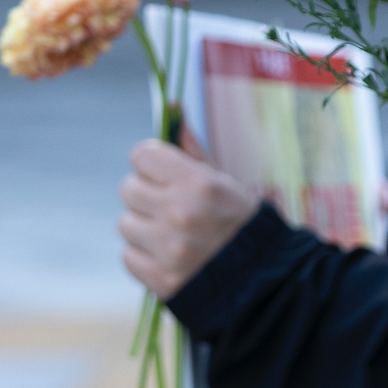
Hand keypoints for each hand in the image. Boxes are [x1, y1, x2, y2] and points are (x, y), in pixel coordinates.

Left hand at [118, 136, 260, 298]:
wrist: (262, 279)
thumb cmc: (241, 224)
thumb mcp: (224, 182)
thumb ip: (192, 150)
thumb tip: (173, 109)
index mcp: (197, 183)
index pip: (142, 155)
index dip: (152, 164)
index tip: (163, 175)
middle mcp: (179, 213)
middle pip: (128, 188)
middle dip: (146, 196)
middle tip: (170, 208)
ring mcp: (168, 248)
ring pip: (126, 223)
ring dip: (144, 228)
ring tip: (171, 235)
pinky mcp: (160, 278)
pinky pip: (128, 256)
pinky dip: (144, 256)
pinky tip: (168, 257)